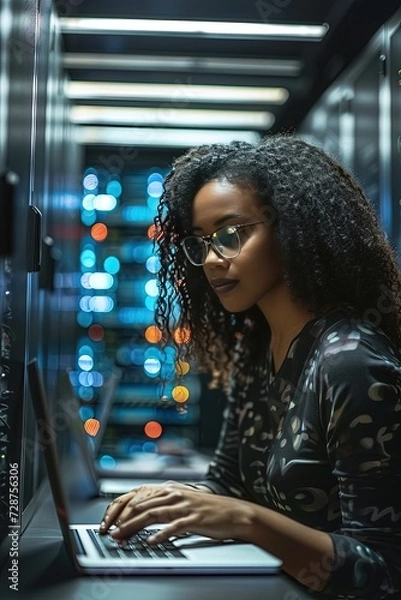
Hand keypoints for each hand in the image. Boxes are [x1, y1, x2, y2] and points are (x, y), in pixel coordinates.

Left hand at [99, 481, 255, 544]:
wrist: (234, 512)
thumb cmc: (208, 511)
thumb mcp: (183, 503)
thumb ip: (165, 506)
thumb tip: (144, 515)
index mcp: (170, 490)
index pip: (140, 497)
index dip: (124, 509)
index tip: (111, 522)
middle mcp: (175, 495)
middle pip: (143, 506)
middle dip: (124, 519)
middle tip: (110, 532)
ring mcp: (184, 506)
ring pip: (153, 514)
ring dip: (134, 526)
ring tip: (122, 536)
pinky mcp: (194, 519)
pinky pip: (174, 526)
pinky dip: (161, 534)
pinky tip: (152, 541)